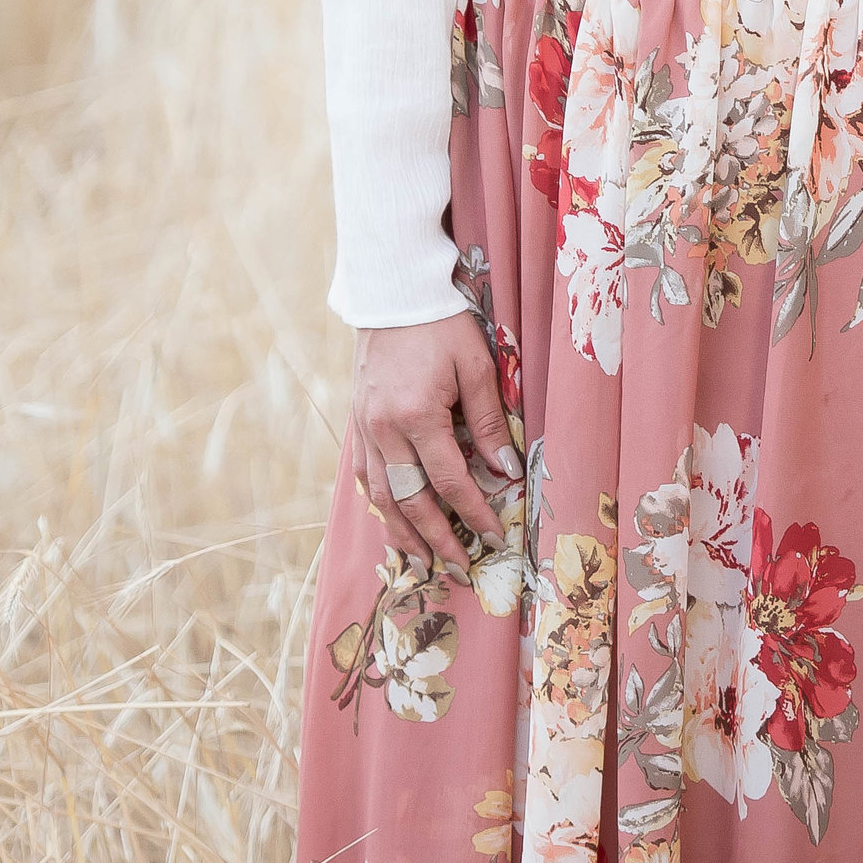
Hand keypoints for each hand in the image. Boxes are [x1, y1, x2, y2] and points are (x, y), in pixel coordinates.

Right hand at [351, 312, 516, 573]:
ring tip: (424, 562)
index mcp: (416, 416)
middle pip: (410, 501)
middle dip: (436, 540)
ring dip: (403, 533)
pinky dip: (381, 505)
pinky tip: (395, 522)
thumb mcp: (476, 366)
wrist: (392, 294)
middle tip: (459, 567)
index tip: (494, 536)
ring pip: (381, 497)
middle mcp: (384, 430)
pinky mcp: (357, 424)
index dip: (473, 514)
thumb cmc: (441, 325)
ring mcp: (364, 429)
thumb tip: (506, 470)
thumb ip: (489, 420)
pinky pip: (367, 477)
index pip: (449, 482)